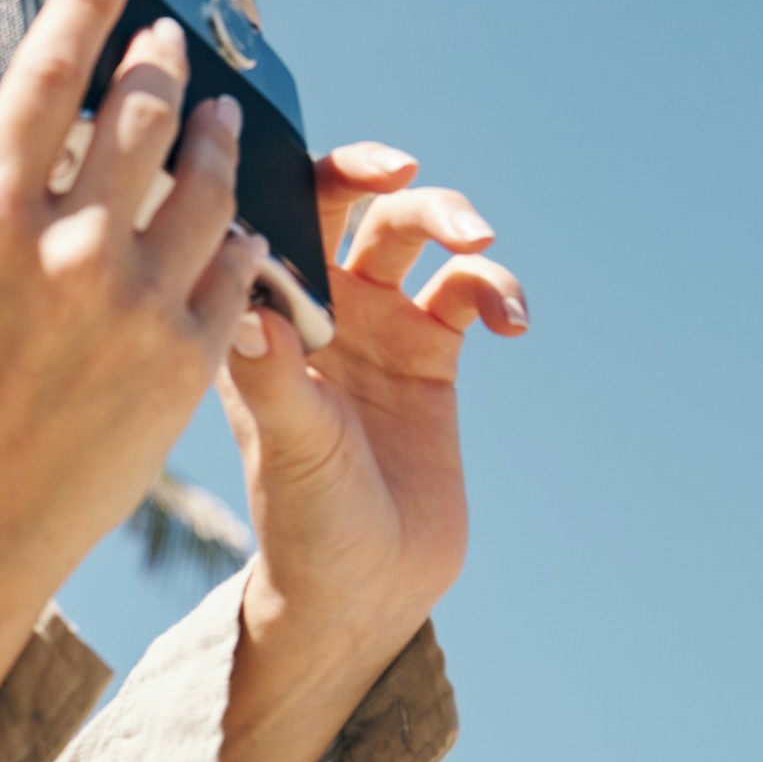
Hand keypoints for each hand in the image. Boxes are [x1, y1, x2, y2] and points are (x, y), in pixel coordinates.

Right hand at [0, 0, 268, 761]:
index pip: (52, 69)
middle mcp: (65, 249)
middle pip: (142, 108)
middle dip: (162, 56)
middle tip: (169, 39)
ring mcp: (132, 303)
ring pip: (209, 178)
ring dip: (218, 132)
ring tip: (215, 116)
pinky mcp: (186, 357)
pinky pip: (236, 261)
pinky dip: (233, 230)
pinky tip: (225, 219)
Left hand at [206, 146, 525, 761]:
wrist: (364, 592)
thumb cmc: (307, 526)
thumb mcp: (291, 451)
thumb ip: (272, 379)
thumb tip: (249, 309)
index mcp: (263, 318)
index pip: (275, 216)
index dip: (307, 173)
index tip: (353, 169)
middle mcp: (314, 311)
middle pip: (350, 205)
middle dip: (386, 177)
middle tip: (414, 174)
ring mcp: (374, 330)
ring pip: (414, 236)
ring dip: (451, 221)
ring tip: (482, 250)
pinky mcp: (431, 357)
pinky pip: (467, 293)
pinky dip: (495, 289)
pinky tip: (513, 320)